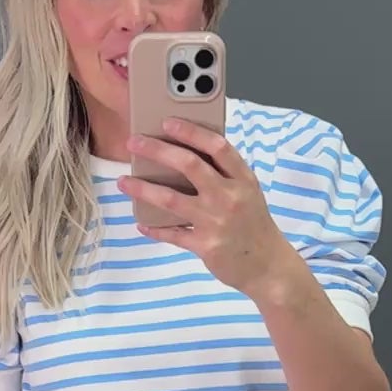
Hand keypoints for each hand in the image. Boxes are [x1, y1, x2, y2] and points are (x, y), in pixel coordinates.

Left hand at [118, 117, 295, 299]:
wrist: (268, 267)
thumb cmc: (254, 226)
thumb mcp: (248, 193)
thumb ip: (225, 174)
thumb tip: (187, 154)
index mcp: (243, 179)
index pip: (217, 146)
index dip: (191, 132)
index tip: (167, 123)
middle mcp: (229, 197)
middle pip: (189, 165)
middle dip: (157, 150)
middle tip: (133, 143)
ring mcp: (216, 222)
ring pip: (171, 199)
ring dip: (143, 188)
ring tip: (123, 181)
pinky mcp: (205, 246)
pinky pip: (172, 234)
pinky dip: (154, 228)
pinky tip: (141, 223)